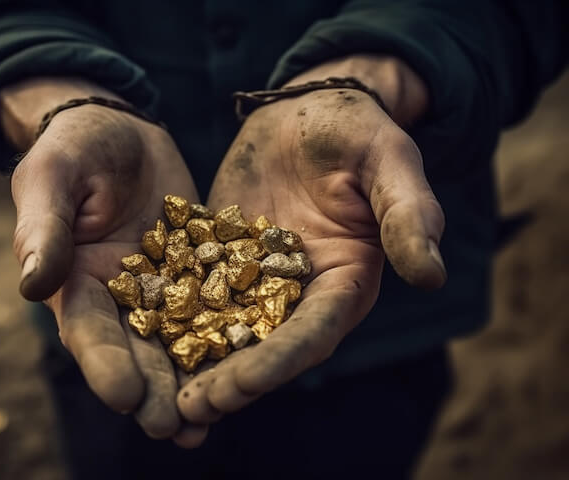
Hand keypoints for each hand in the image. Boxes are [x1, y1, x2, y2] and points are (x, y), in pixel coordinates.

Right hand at [0, 78, 203, 442]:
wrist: (120, 131)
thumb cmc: (74, 147)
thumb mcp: (53, 177)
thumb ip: (43, 228)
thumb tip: (30, 285)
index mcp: (75, 282)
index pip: (88, 331)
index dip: (105, 365)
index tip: (126, 396)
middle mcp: (118, 297)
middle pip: (135, 351)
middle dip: (153, 391)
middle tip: (172, 429)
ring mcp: (161, 288)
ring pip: (177, 341)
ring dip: (190, 382)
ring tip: (207, 422)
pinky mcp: (198, 271)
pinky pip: (215, 306)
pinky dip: (227, 336)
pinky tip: (248, 363)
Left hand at [177, 56, 446, 426]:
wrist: (305, 111)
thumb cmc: (355, 130)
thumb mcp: (388, 161)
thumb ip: (408, 213)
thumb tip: (432, 274)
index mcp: (346, 279)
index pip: (315, 330)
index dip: (281, 359)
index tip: (244, 384)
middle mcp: (302, 291)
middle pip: (268, 345)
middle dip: (233, 378)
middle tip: (192, 409)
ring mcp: (259, 279)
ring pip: (229, 330)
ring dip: (200, 364)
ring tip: (164, 399)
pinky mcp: (223, 260)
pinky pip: (196, 293)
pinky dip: (173, 319)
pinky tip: (140, 340)